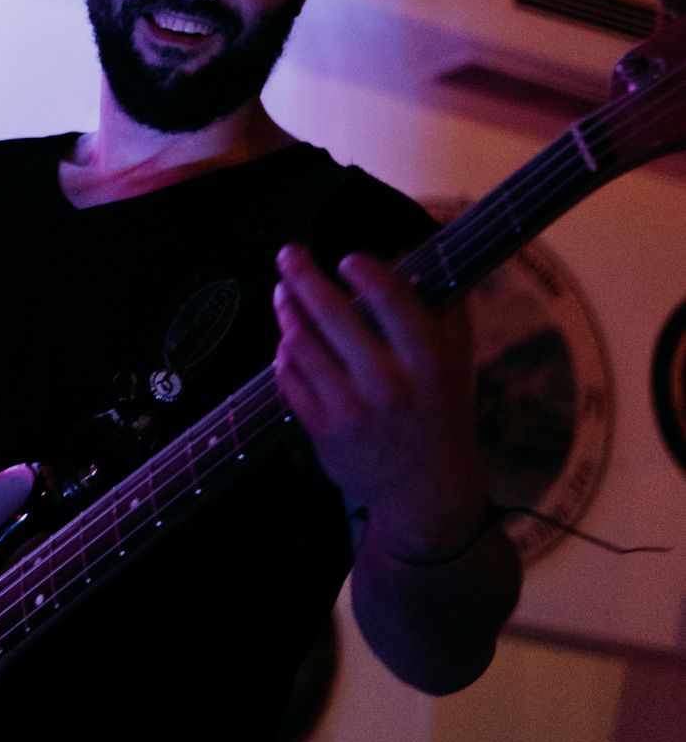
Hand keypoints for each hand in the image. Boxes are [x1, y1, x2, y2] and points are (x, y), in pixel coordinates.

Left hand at [272, 244, 487, 563]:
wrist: (427, 492)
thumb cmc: (440, 413)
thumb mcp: (457, 361)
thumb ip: (442, 306)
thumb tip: (414, 249)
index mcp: (428, 360)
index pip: (391, 298)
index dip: (364, 270)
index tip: (348, 259)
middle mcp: (389, 383)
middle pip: (332, 313)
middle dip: (303, 274)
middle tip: (290, 253)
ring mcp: (351, 409)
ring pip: (301, 343)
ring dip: (286, 310)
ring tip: (284, 292)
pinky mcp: (322, 431)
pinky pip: (289, 379)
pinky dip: (284, 354)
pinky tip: (288, 340)